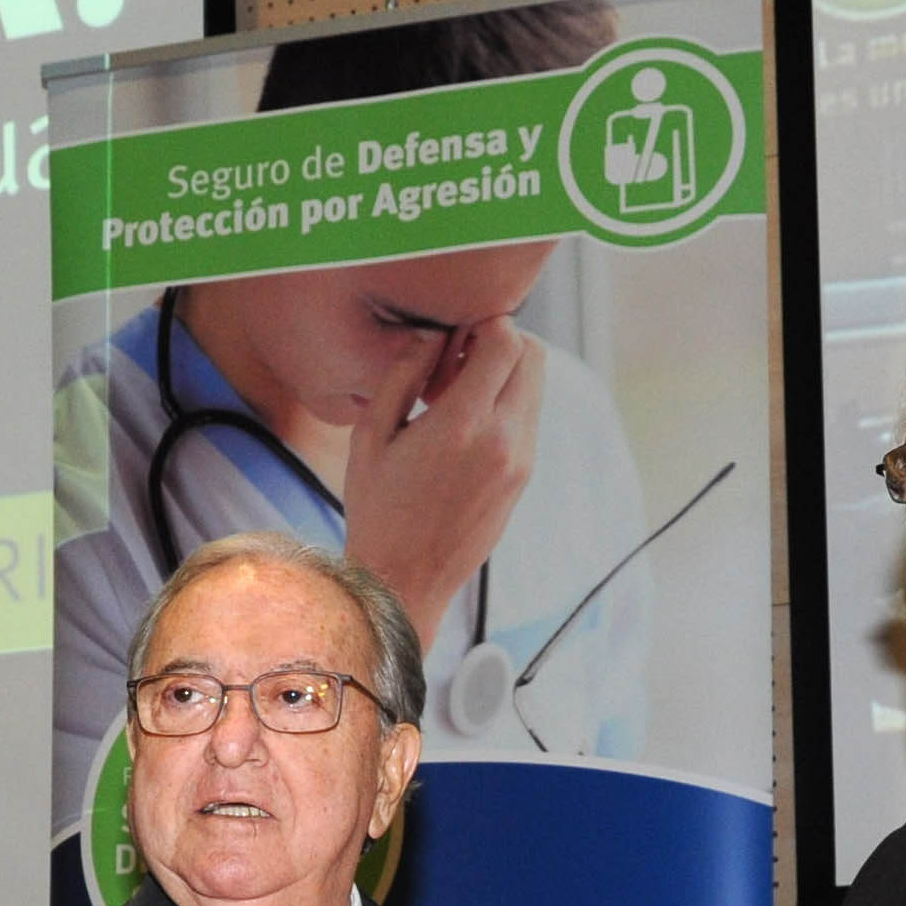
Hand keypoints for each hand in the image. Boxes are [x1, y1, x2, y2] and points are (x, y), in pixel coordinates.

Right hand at [342, 318, 544, 646]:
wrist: (405, 581)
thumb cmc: (377, 509)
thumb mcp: (371, 436)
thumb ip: (402, 375)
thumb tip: (432, 333)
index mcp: (464, 424)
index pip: (508, 341)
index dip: (484, 324)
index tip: (451, 340)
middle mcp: (504, 440)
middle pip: (533, 357)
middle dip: (499, 344)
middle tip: (454, 364)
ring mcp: (520, 462)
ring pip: (534, 387)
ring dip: (502, 376)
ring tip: (453, 400)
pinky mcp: (522, 479)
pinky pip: (526, 420)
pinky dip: (504, 407)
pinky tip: (462, 430)